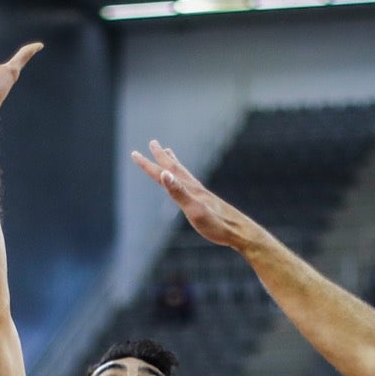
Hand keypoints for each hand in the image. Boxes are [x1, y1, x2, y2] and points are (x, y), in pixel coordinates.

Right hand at [131, 140, 249, 247]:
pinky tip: (186, 181)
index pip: (164, 173)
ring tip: (168, 152)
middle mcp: (195, 188)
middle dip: (161, 156)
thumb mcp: (194, 211)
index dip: (148, 165)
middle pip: (175, 168)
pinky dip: (184, 176)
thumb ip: (179, 193)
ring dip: (174, 163)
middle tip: (152, 143)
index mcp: (188, 190)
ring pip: (184, 173)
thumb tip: (164, 173)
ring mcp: (202, 193)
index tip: (134, 153)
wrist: (239, 232)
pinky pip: (191, 182)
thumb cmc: (217, 225)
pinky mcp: (207, 200)